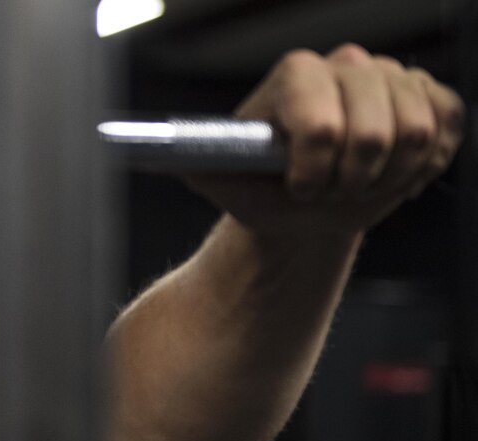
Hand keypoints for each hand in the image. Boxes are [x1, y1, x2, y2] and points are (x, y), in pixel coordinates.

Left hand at [186, 44, 465, 235]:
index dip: (314, 172)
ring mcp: (391, 78)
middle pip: (376, 132)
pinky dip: (423, 166)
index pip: (322, 124)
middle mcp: (345, 64)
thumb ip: (198, 163)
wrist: (303, 202)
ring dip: (386, 178)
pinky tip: (391, 173)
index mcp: (294, 76)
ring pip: (419, 132)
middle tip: (330, 192)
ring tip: (356, 184)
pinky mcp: (429, 96)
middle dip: (351, 182)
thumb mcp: (220, 182)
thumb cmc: (262, 189)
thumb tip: (165, 152)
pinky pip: (449, 129)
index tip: (300, 189)